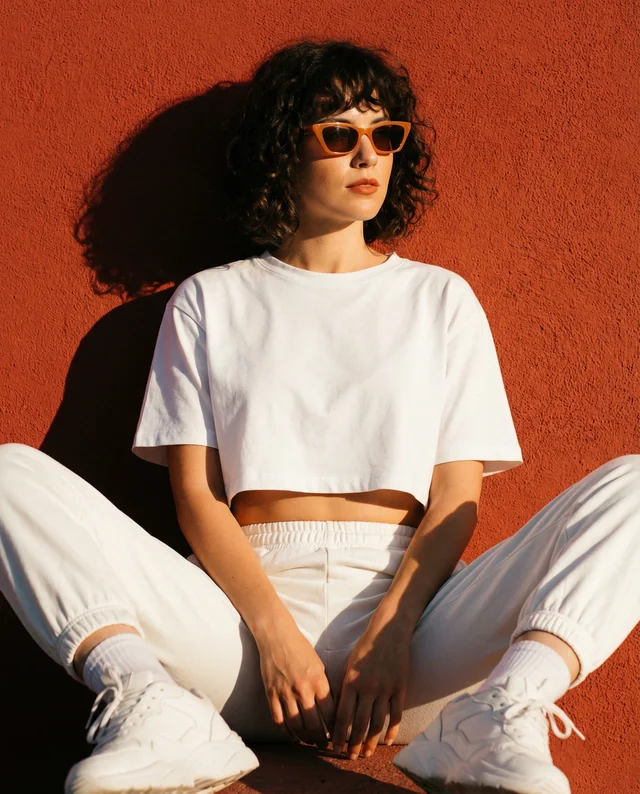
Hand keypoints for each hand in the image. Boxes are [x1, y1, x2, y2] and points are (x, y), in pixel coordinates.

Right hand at [257, 626, 334, 747]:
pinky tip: (292, 735)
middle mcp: (303, 689)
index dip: (335, 729)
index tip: (337, 736)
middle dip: (320, 739)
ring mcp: (285, 693)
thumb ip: (325, 687)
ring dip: (304, 738)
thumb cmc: (301, 649)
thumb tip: (332, 709)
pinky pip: (279, 720)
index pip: (330, 714)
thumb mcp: (320, 665)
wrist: (277, 637)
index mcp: (319, 681)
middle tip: (323, 745)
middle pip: (314, 725)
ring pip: (296, 726)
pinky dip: (286, 732)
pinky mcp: (271, 694)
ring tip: (309, 742)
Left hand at [331, 623, 410, 759]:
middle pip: (359, 724)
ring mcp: (385, 689)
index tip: (335, 748)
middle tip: (351, 757)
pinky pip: (396, 715)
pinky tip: (387, 741)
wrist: (388, 632)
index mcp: (351, 682)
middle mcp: (368, 688)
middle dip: (354, 744)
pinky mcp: (400, 688)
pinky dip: (392, 731)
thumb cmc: (365, 647)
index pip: (342, 716)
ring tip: (367, 753)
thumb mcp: (349, 664)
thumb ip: (345, 687)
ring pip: (377, 723)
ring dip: (371, 742)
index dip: (338, 735)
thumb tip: (339, 710)